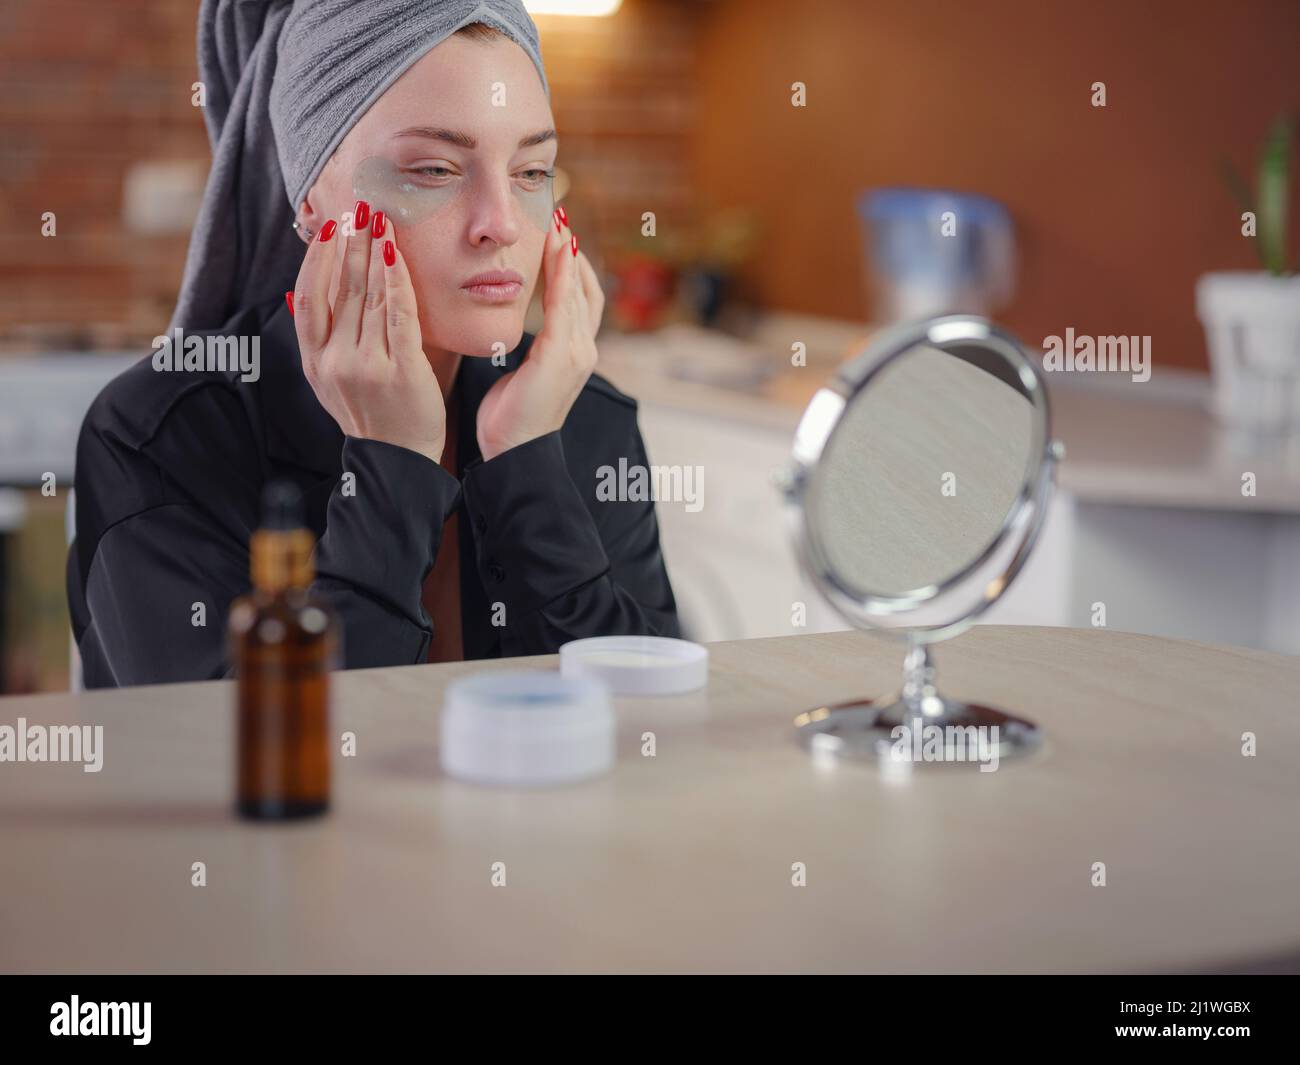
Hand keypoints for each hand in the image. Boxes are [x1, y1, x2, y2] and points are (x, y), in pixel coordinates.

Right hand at [289, 203, 446, 464]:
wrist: (398, 462)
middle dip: (350, 244)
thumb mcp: (329, 380)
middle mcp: (335, 361)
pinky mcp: (400, 370)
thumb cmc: (372, 414)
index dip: (317, 258)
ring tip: (379, 219)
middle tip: (359, 206)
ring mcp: (367, 366)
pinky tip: (396, 255)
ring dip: (373, 252)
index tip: (329, 227)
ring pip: (368, 296)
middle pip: (341, 289)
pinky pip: (398, 315)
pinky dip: (396, 281)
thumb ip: (317, 339)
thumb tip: (293, 293)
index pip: (310, 297)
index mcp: (315, 361)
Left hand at [475, 208, 603, 461]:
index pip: (579, 298)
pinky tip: (557, 246)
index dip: (571, 265)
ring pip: (579, 289)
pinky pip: (565, 304)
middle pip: (586, 287)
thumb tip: (518, 332)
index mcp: (574, 354)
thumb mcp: (521, 374)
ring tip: (557, 220)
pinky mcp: (561, 356)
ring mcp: (577, 353)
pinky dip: (563, 272)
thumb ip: (528, 349)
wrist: (514, 454)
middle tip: (558, 214)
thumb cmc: (510, 419)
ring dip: (568, 252)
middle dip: (573, 250)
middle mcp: (583, 350)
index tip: (557, 234)